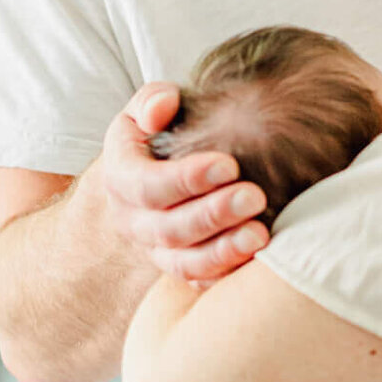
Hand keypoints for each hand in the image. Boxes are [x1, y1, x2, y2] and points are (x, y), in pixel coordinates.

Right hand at [98, 83, 268, 283]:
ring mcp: (155, 250)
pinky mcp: (179, 268)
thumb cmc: (159, 132)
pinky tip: (260, 257)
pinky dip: (227, 272)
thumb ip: (153, 101)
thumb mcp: (148, 108)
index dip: (187, 178)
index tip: (229, 164)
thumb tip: (161, 109)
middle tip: (255, 196)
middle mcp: (132, 221)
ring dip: (224, 251)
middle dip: (213, 214)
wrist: (155, 171)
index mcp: (120, 178)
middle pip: (169, 228)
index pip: (147, 185)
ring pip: (184, 263)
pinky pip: (200, 281)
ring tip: (261, 235)